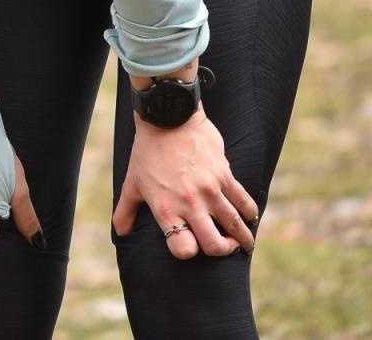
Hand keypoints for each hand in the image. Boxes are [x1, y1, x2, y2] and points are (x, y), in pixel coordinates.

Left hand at [111, 109, 257, 258]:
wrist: (168, 118)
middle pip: (214, 244)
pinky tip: (250, 218)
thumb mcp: (132, 183)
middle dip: (223, 251)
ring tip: (244, 242)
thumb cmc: (147, 151)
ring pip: (235, 225)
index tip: (192, 247)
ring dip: (243, 238)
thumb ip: (125, 211)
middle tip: (226, 248)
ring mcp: (209, 190)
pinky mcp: (224, 175)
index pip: (183, 248)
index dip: (188, 253)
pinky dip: (250, 213)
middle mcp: (189, 204)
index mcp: (166, 209)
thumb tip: (121, 233)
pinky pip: (244, 201)